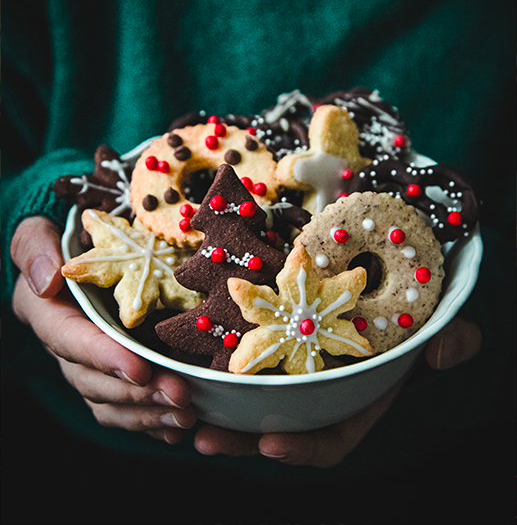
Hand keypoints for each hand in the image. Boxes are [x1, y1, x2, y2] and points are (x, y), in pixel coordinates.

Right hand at [11, 217, 196, 443]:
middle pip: (95, 382)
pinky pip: (126, 407)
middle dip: (137, 394)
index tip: (138, 370)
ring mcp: (90, 364)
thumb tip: (48, 280)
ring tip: (185, 416)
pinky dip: (150, 421)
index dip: (104, 359)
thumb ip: (36, 249)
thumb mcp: (36, 233)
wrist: (75, 253)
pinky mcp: (113, 371)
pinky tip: (177, 427)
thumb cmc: (57, 240)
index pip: (71, 341)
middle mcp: (67, 348)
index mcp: (48, 314)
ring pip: (111, 403)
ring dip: (147, 414)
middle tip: (179, 397)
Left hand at [194, 317, 481, 467]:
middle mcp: (323, 392)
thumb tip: (441, 354)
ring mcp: (298, 370)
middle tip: (205, 436)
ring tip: (184, 413)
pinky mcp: (278, 342)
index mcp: (358, 400)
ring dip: (220, 412)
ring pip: (256, 402)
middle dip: (244, 439)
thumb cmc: (417, 312)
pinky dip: (220, 373)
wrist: (392, 282)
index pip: (332, 440)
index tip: (273, 443)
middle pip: (281, 427)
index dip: (304, 448)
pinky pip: (247, 365)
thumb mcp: (444, 325)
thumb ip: (454, 342)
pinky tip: (190, 369)